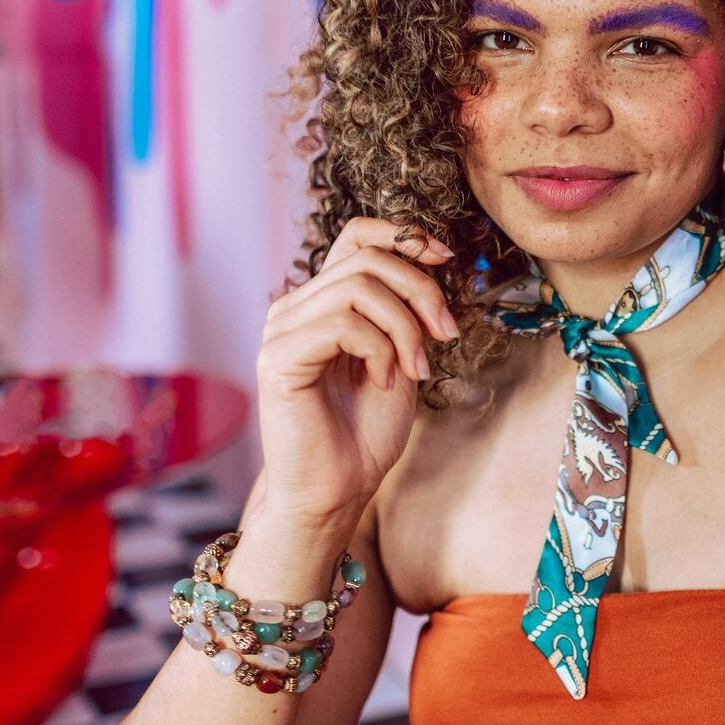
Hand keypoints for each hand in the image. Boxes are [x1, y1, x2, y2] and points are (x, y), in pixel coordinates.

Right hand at [255, 220, 460, 530]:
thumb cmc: (367, 430)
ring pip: (358, 287)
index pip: (356, 236)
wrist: (339, 488)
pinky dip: (379, 350)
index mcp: (322, 303)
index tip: (445, 258)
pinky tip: (384, 381)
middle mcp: (295, 308)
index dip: (404, 236)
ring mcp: (281, 330)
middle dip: (421, 291)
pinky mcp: (279, 358)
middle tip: (444, 335)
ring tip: (414, 368)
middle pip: (368, 260)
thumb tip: (432, 258)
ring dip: (404, 327)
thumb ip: (405, 310)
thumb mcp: (401, 356)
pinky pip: (342, 325)